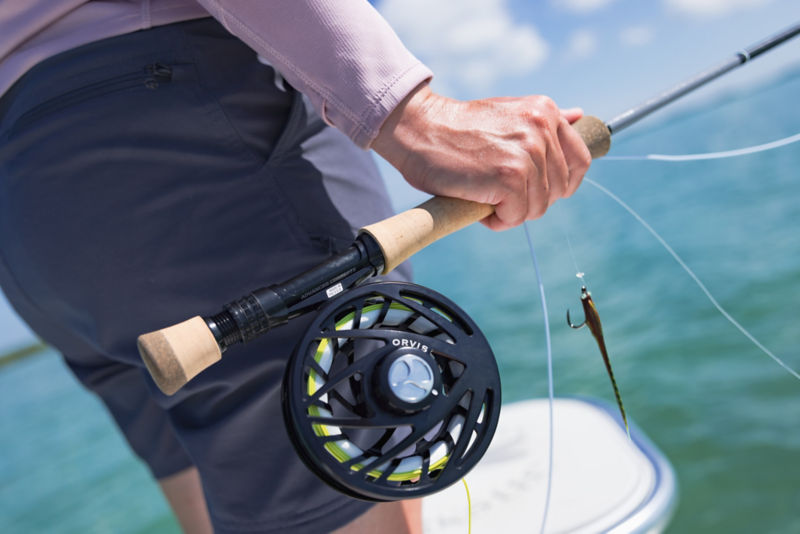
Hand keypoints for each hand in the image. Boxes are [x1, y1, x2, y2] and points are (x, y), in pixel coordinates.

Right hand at [372, 84, 590, 230]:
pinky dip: (498, 220)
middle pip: (558, 190)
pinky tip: (479, 205)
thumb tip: (580, 116)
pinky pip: (517, 217)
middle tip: (497, 193)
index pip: (579, 160)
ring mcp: (528, 153)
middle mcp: (542, 128)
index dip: (561, 185)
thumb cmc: (458, 129)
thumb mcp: (508, 114)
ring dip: (511, 212)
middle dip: (530, 200)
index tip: (535, 190)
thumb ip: (545, 122)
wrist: (419, 129)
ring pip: (538, 207)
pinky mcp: (510, 177)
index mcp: (545, 111)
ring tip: (485, 197)